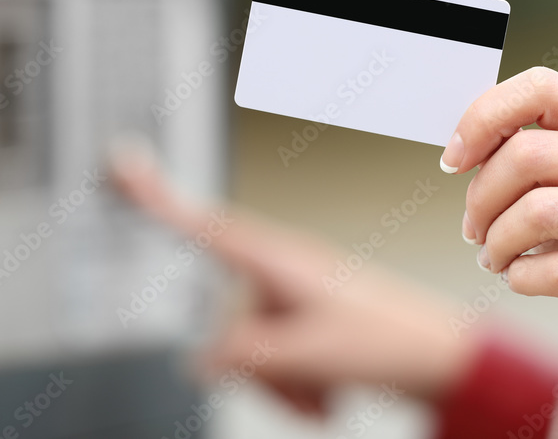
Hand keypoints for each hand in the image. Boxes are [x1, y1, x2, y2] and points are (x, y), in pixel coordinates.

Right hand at [110, 146, 478, 413]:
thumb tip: (198, 360)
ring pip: (249, 352)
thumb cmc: (386, 340)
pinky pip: (273, 362)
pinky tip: (329, 393)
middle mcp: (278, 273)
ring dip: (282, 383)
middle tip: (304, 381)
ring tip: (324, 389)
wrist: (437, 356)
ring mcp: (292, 300)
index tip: (120, 162)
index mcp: (275, 260)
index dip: (156, 195)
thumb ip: (241, 356)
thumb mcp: (303, 354)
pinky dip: (296, 386)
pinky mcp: (304, 323)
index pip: (201, 225)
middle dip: (257, 368)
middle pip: (225, 324)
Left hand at [440, 67, 557, 432]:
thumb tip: (464, 144)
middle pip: (529, 154)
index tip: (453, 160)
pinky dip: (521, 278)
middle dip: (480, 197)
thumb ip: (532, 161)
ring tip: (495, 258)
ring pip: (539, 212)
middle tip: (474, 229)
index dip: (484, 116)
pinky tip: (522, 280)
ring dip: (496, 242)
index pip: (544, 87)